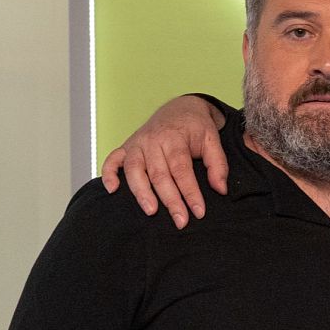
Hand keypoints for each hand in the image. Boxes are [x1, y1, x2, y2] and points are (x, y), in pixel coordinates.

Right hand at [100, 96, 228, 227]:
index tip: (198, 212)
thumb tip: (220, 189)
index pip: (182, 170)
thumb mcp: (213, 140)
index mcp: (174, 138)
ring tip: (151, 211)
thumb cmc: (196, 126)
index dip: (190, 193)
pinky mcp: (126, 147)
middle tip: (180, 221)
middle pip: (159, 174)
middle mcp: (152, 141)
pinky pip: (112, 160)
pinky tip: (112, 190)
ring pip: (134, 170)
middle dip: (170, 200)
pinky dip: (108, 174)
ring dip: (141, 192)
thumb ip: (218, 164)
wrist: (180, 107)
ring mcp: (137, 144)